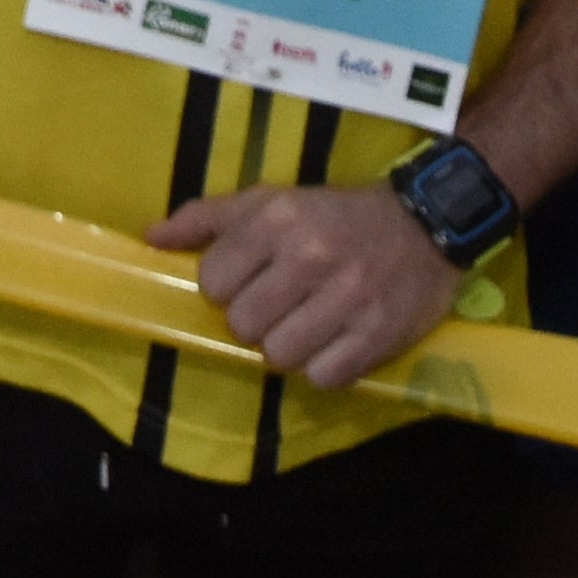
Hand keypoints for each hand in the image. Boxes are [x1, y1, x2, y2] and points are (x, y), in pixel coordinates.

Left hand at [153, 177, 461, 386]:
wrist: (426, 221)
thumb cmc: (336, 213)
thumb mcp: (271, 199)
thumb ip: (208, 217)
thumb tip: (151, 239)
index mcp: (277, 219)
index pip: (214, 283)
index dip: (226, 289)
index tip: (250, 281)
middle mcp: (311, 256)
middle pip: (244, 325)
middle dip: (256, 321)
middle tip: (282, 307)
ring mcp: (347, 299)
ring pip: (280, 356)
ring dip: (289, 348)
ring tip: (308, 326)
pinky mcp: (377, 335)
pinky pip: (323, 378)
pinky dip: (325, 368)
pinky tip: (336, 343)